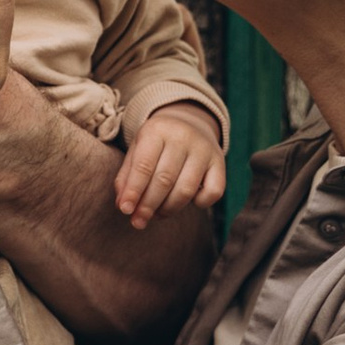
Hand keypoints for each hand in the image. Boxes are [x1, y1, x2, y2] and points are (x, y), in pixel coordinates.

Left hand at [113, 103, 228, 232]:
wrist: (189, 123)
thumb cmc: (157, 144)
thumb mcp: (137, 150)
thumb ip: (127, 177)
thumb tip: (124, 206)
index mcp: (157, 130)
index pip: (144, 166)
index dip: (133, 191)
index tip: (125, 210)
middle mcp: (183, 136)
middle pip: (164, 180)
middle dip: (148, 205)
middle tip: (138, 222)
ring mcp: (204, 149)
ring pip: (186, 189)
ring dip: (169, 209)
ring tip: (157, 214)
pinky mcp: (220, 162)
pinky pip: (214, 192)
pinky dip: (200, 204)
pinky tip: (187, 202)